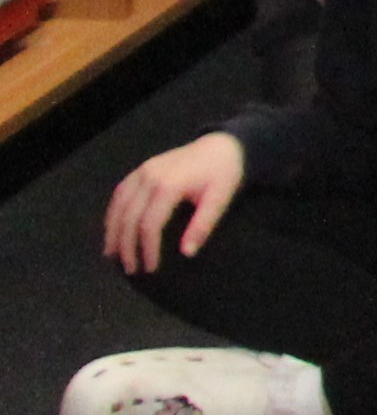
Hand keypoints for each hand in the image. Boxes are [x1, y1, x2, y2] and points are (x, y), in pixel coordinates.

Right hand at [106, 133, 247, 273]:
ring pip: (119, 205)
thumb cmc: (224, 174)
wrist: (224, 146)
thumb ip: (203, 226)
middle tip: (131, 269)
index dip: (148, 249)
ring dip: (113, 231)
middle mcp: (150, 176)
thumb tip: (186, 254)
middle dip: (127, 246)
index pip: (150, 224)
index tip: (151, 269)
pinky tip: (113, 229)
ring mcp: (143, 170)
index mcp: (170, 185)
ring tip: (113, 255)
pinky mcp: (142, 168)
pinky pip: (120, 193)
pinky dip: (114, 213)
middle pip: (129, 217)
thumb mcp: (220, 199)